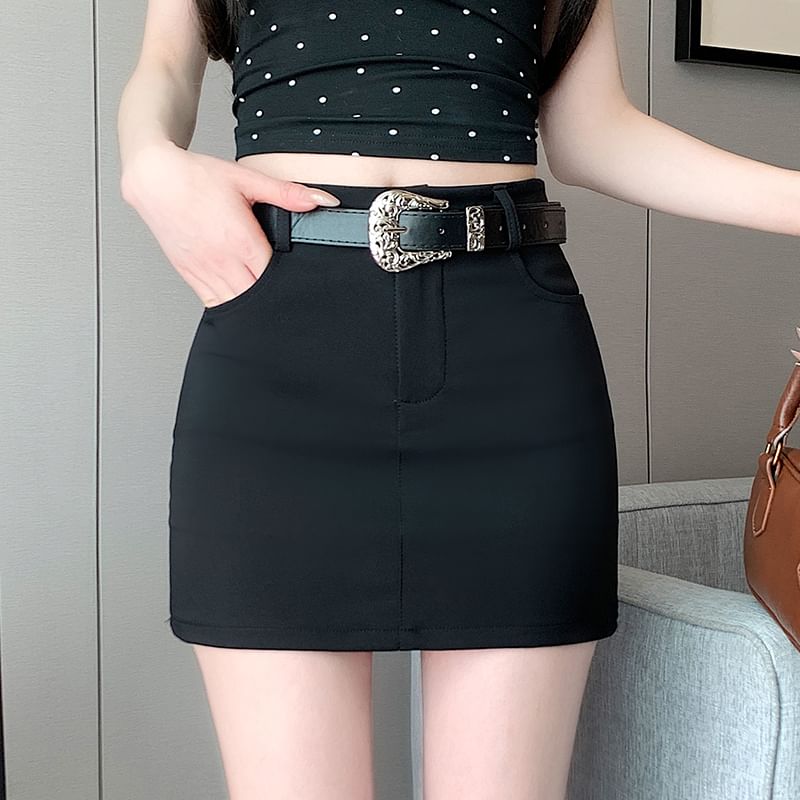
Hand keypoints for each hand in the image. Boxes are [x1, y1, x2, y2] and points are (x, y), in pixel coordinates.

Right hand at [120, 142, 339, 307]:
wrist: (154, 178)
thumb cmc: (197, 177)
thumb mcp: (247, 179)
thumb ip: (286, 193)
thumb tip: (321, 200)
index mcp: (241, 241)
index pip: (274, 278)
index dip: (290, 285)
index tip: (303, 286)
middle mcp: (222, 260)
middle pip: (256, 297)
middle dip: (274, 301)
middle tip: (291, 303)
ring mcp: (204, 270)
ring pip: (235, 304)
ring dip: (252, 307)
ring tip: (270, 309)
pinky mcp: (189, 273)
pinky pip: (213, 301)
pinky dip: (229, 306)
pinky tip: (243, 305)